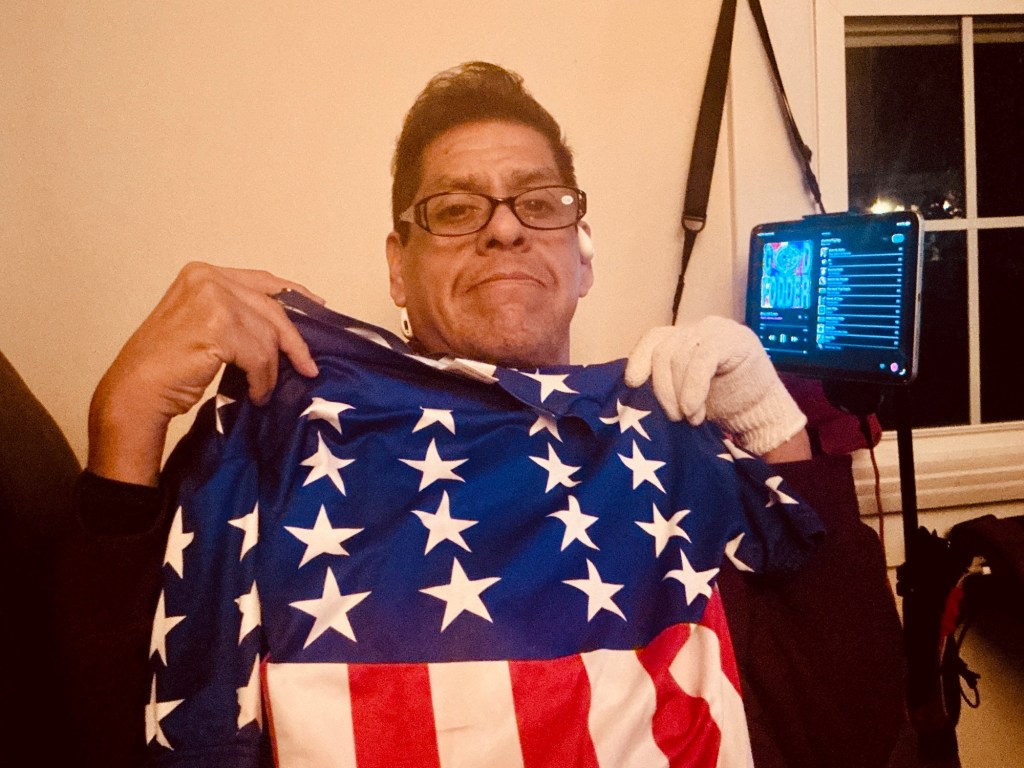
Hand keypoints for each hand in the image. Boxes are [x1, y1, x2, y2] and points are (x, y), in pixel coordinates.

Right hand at [88, 262, 323, 485]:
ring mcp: (213, 300)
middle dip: (293, 341)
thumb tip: (284, 326)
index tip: (317, 308)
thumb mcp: (203, 323)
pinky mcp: (219, 327)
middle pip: (272, 308)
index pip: (262, 281)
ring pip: (268, 335)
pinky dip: (262, 379)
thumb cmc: (167, 365)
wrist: (135, 391)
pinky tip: (256, 393)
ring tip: (263, 389)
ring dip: (271, 369)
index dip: (294, 295)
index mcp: (203, 273)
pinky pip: (260, 356)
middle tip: (307, 367)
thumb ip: (237, 312)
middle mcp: (208, 278)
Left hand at [624, 316, 806, 455]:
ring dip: (680, 393)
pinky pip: (703, 360)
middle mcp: (699, 328)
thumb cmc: (721, 403)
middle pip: (664, 351)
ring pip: (680, 356)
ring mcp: (717, 331)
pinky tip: (694, 409)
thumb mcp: (686, 391)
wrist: (763, 411)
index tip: (633, 383)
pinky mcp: (735, 340)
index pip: (654, 338)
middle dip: (663, 389)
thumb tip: (634, 389)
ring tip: (690, 418)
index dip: (639, 358)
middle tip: (674, 417)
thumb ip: (666, 381)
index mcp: (684, 337)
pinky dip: (694, 388)